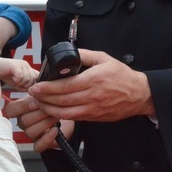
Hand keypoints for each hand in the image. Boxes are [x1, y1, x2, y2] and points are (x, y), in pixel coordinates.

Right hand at [0, 56, 38, 89]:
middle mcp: (26, 65)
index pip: (38, 77)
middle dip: (26, 85)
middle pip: (34, 79)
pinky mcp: (16, 65)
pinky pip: (21, 77)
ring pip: (27, 79)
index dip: (33, 84)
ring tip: (13, 80)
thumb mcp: (17, 81)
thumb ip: (25, 85)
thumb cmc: (5, 74)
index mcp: (28, 68)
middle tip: (17, 84)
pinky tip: (12, 78)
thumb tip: (31, 90)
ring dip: (20, 83)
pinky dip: (16, 80)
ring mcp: (22, 64)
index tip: (25, 88)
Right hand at [3, 95, 73, 152]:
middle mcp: (23, 122)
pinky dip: (47, 138)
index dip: (21, 106)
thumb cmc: (54, 101)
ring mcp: (31, 134)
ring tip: (55, 116)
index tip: (36, 101)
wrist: (68, 113)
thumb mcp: (45, 92)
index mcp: (21, 109)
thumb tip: (32, 86)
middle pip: (24, 121)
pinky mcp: (40, 144)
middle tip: (52, 107)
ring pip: (30, 132)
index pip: (10, 110)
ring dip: (45, 123)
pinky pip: (38, 146)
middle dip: (40, 113)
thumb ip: (38, 90)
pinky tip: (55, 130)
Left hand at [27, 49, 154, 121]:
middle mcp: (92, 96)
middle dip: (43, 99)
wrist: (139, 95)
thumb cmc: (122, 76)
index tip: (36, 86)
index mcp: (93, 80)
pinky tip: (53, 109)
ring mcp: (93, 109)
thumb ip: (84, 55)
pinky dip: (60, 115)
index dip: (47, 88)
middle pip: (61, 101)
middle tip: (32, 94)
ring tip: (39, 103)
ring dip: (49, 109)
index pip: (65, 86)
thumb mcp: (104, 58)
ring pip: (65, 113)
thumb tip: (68, 54)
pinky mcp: (94, 118)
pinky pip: (73, 118)